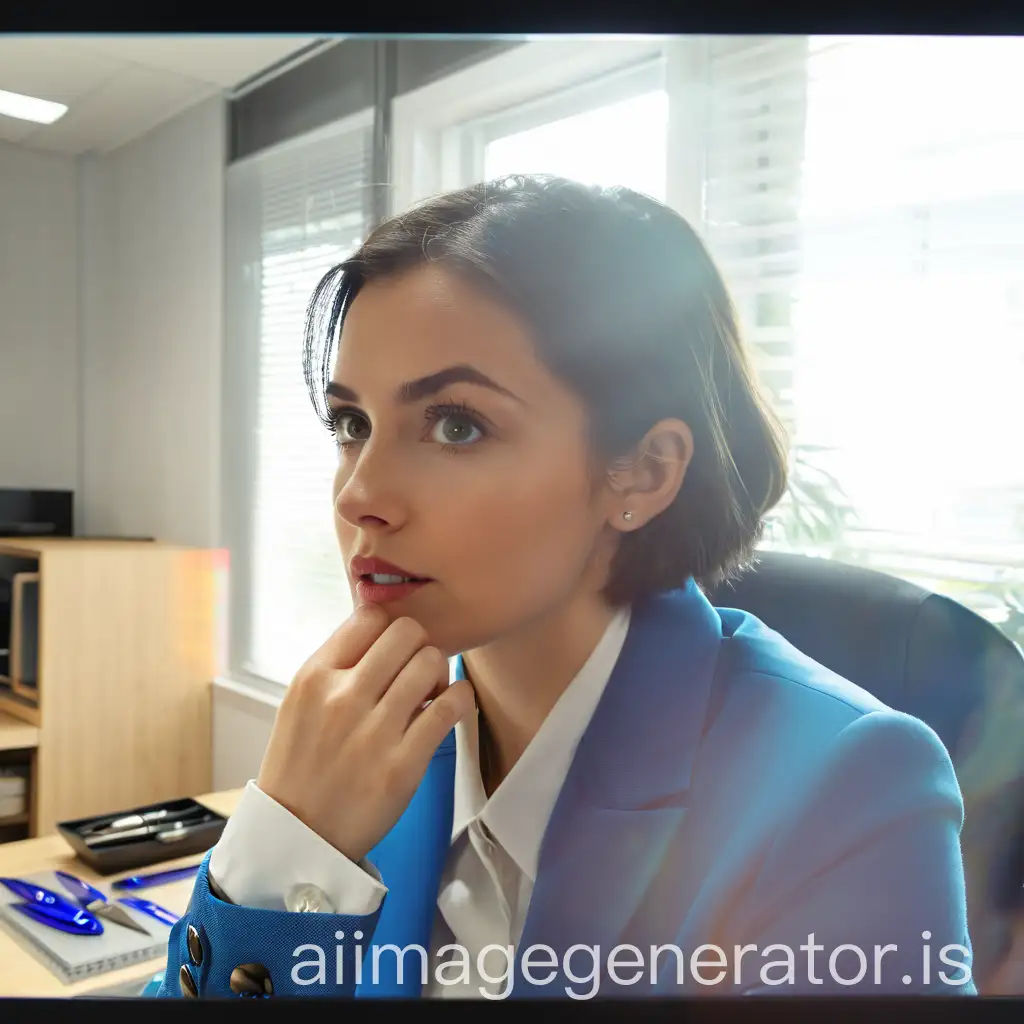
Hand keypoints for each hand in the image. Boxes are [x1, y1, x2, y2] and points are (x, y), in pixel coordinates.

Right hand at [256, 605, 474, 861]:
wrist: (296, 836)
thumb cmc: (302, 765)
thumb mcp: (300, 703)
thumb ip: (337, 666)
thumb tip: (382, 630)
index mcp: (314, 677)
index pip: (369, 617)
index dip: (390, 628)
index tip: (394, 649)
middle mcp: (342, 697)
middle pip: (407, 632)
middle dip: (419, 646)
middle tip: (417, 670)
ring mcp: (374, 731)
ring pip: (430, 662)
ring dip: (439, 673)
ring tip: (431, 693)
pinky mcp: (403, 764)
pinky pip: (450, 707)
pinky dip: (459, 698)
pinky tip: (450, 706)